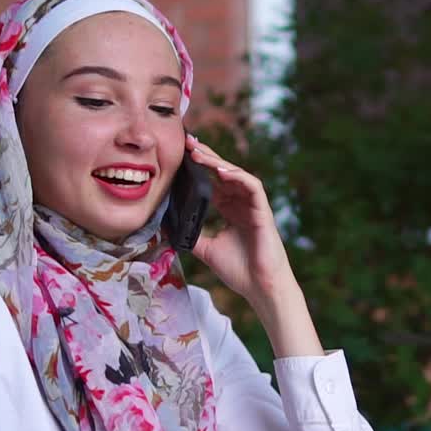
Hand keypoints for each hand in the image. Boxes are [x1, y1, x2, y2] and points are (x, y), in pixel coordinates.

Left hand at [185, 134, 292, 311]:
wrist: (260, 288)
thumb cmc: (239, 270)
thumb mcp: (206, 249)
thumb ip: (191, 235)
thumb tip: (167, 226)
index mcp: (230, 210)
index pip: (213, 182)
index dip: (198, 167)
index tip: (180, 155)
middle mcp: (242, 204)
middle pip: (223, 172)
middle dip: (205, 156)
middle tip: (186, 142)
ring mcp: (253, 206)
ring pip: (236, 174)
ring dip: (217, 161)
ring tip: (197, 152)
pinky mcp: (263, 211)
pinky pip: (252, 186)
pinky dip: (238, 176)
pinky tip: (221, 170)